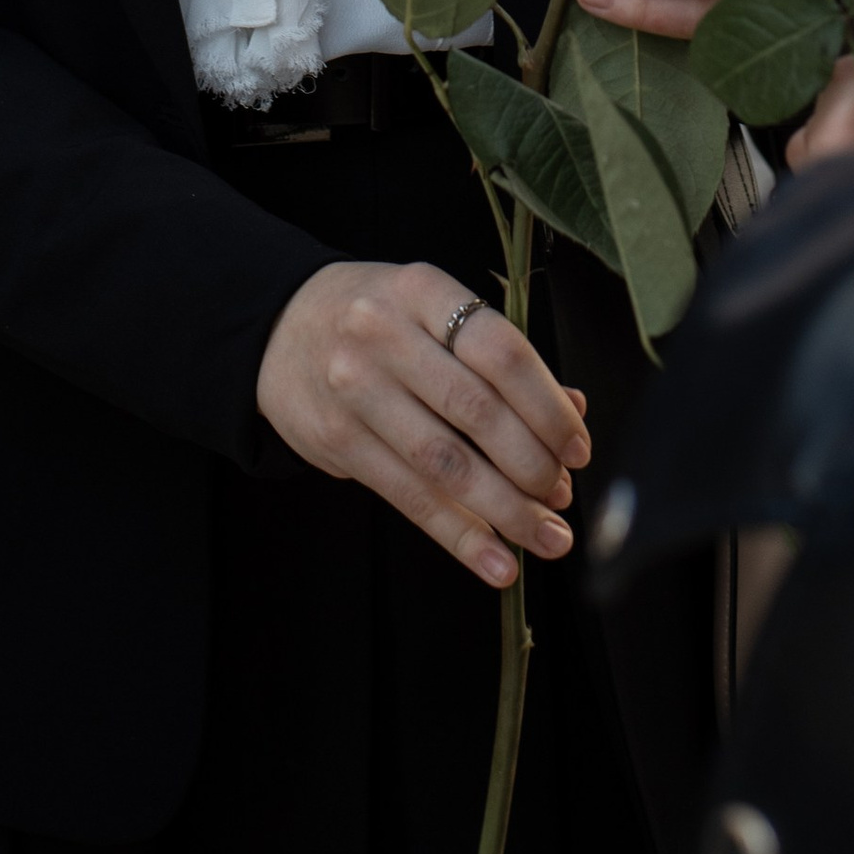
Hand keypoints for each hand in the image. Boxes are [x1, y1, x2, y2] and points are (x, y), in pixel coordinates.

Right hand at [255, 261, 590, 589]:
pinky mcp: (336, 441)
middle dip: (533, 465)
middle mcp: (386, 335)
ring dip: (506, 511)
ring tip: (546, 537)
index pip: (501, 350)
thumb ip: (498, 356)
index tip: (577, 448)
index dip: (547, 406)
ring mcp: (355, 389)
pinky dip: (460, 537)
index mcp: (423, 290)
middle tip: (562, 497)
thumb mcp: (432, 311)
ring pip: (446, 463)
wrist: (276, 328)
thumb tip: (573, 409)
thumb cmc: (377, 319)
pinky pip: (409, 498)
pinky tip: (497, 562)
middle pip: (477, 411)